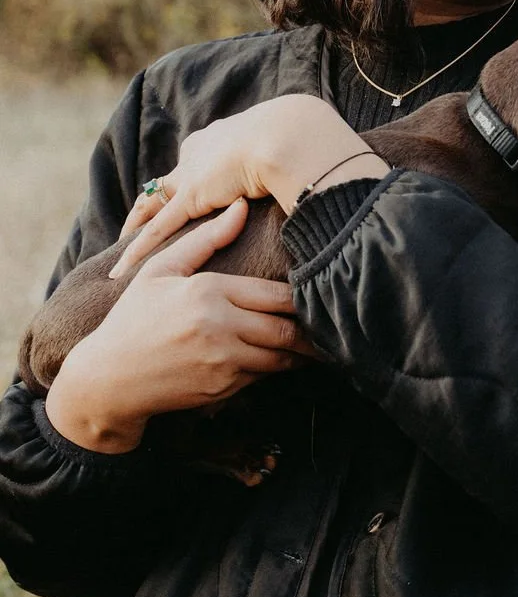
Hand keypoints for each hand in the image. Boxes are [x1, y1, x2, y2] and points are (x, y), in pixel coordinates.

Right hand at [45, 201, 321, 453]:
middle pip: (287, 329)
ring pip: (280, 357)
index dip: (302, 294)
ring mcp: (223, 363)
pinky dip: (275, 367)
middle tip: (331, 319)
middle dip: (312, 328)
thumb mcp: (162, 270)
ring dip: (301, 351)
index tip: (318, 287)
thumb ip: (206, 239)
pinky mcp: (222, 390)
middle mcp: (220, 329)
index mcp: (209, 293)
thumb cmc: (134, 317)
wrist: (108, 380)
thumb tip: (241, 206)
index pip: (276, 294)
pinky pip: (262, 376)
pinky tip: (285, 357)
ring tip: (319, 341)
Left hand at [111, 94, 387, 277]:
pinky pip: (160, 227)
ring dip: (141, 224)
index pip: (206, 159)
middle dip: (161, 195)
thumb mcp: (306, 152)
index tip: (194, 188)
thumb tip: (337, 184)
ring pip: (157, 201)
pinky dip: (141, 248)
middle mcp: (206, 150)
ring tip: (124, 244)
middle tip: (144, 216)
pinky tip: (124, 268)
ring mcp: (197, 173)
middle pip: (174, 177)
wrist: (296, 137)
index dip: (198, 175)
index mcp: (232, 136)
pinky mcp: (194, 196)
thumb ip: (309, 169)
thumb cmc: (309, 141)